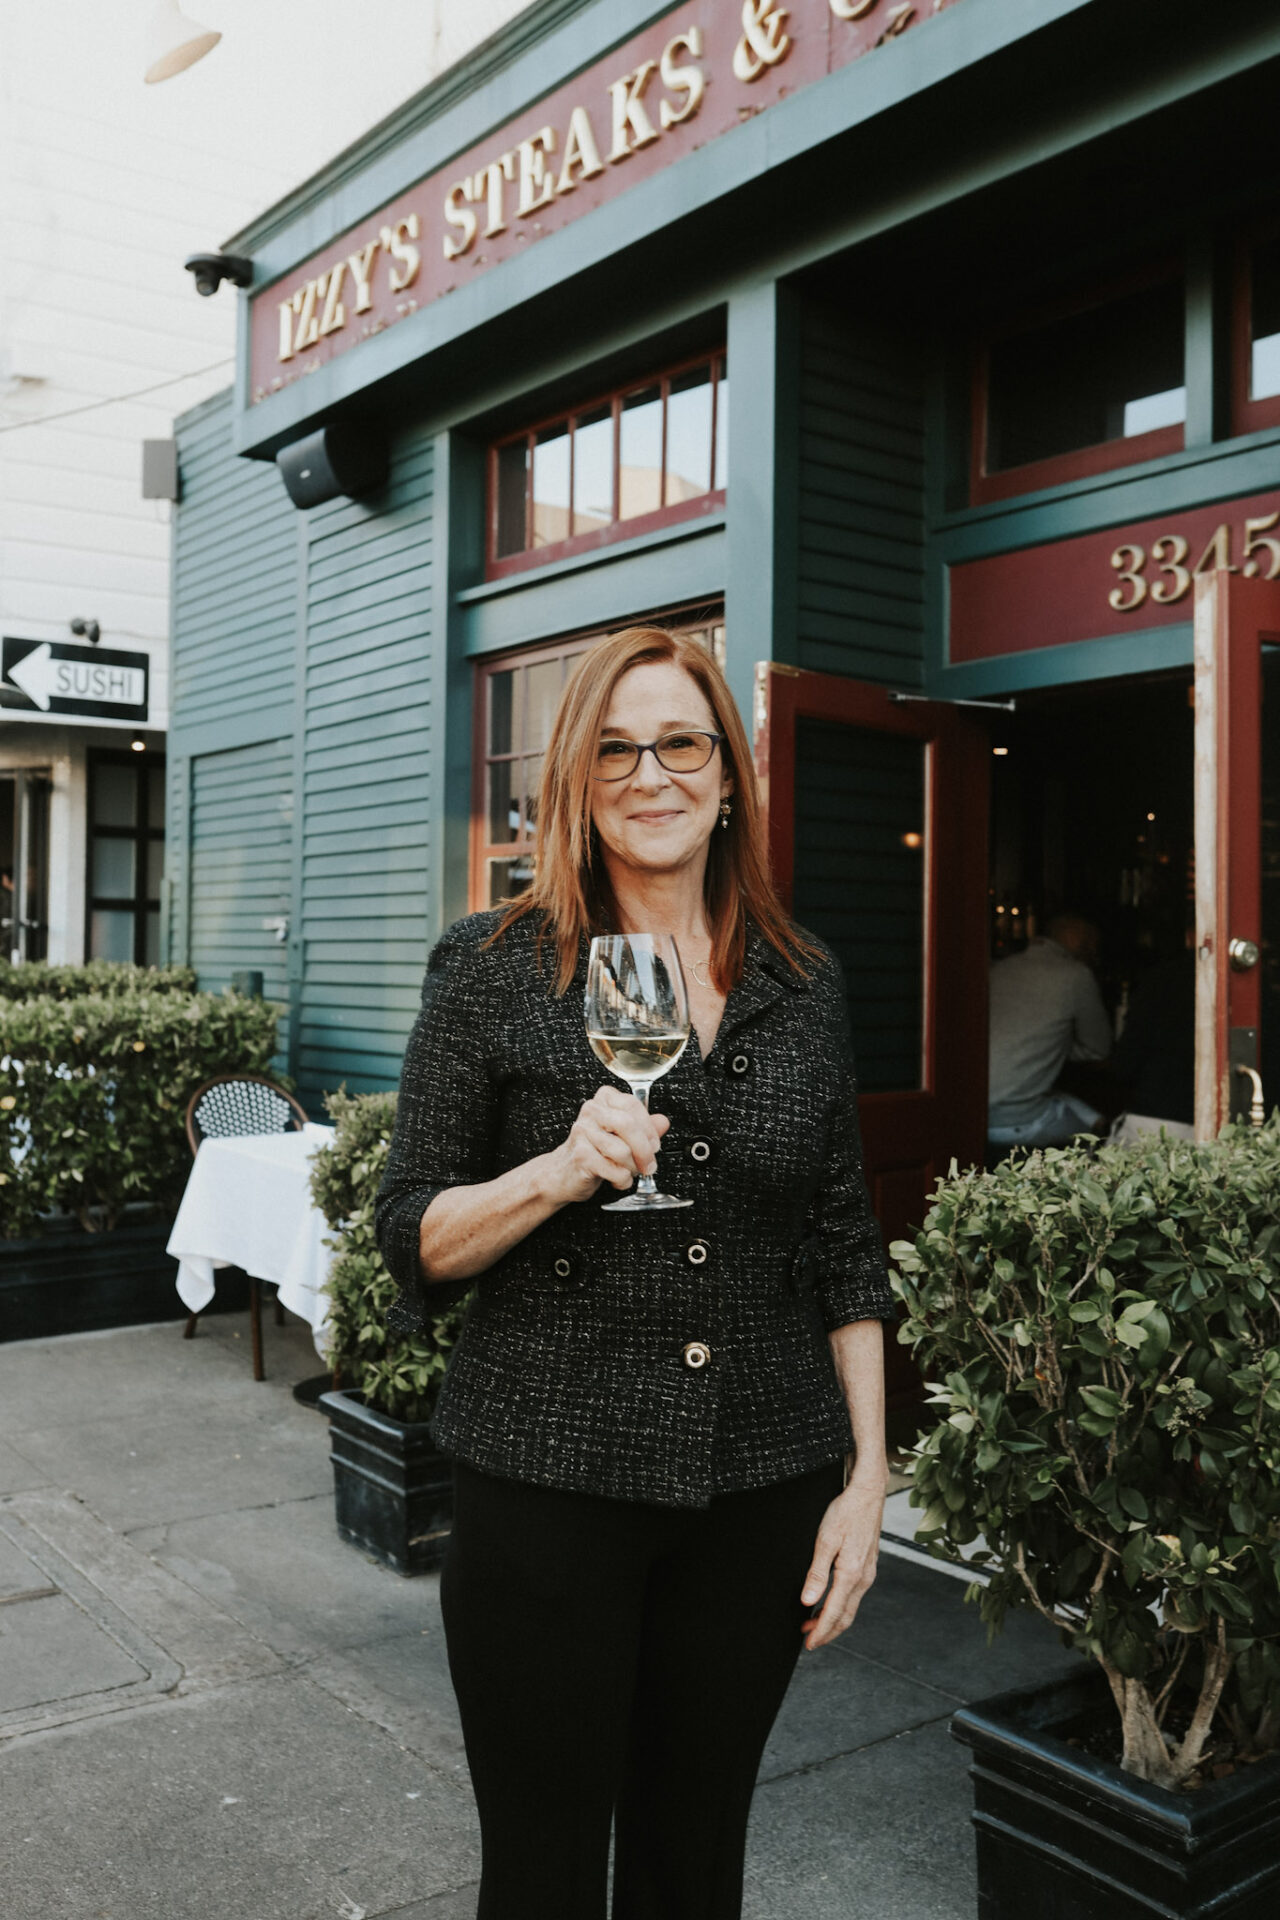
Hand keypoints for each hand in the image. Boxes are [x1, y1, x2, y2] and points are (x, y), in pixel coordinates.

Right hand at [543, 1085, 669, 1205]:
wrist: (564, 1172)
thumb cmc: (594, 1150)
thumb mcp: (621, 1135)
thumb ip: (644, 1127)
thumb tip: (663, 1122)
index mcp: (604, 1099)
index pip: (633, 1106)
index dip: (649, 1129)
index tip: (654, 1145)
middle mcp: (591, 1111)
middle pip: (628, 1125)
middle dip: (644, 1150)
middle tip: (649, 1165)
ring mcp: (583, 1132)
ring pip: (622, 1150)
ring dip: (633, 1168)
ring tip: (628, 1171)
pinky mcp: (581, 1156)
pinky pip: (614, 1169)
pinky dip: (622, 1180)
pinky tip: (617, 1179)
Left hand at [800, 1474, 884, 1650]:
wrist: (868, 1493)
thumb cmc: (845, 1512)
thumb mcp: (825, 1540)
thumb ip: (817, 1573)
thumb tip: (808, 1602)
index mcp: (852, 1574)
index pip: (834, 1613)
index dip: (820, 1632)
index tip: (808, 1644)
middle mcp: (864, 1578)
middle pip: (845, 1616)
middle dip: (827, 1632)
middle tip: (808, 1641)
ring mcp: (868, 1573)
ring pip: (851, 1607)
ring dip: (833, 1620)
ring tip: (813, 1625)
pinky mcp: (868, 1566)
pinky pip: (854, 1595)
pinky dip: (841, 1606)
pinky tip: (829, 1602)